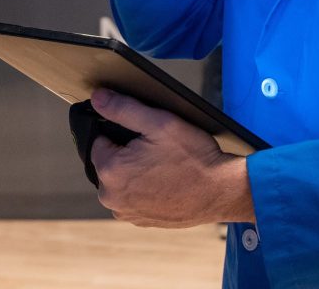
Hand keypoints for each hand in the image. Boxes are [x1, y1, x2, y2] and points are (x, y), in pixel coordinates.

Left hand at [90, 89, 253, 227]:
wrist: (221, 192)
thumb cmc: (194, 158)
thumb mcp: (161, 122)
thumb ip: (124, 108)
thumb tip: (98, 98)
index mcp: (110, 171)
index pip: (99, 141)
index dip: (123, 134)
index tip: (147, 137)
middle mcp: (111, 197)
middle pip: (110, 162)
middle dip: (128, 154)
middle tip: (159, 152)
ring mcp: (126, 212)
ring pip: (122, 181)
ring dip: (136, 173)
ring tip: (165, 167)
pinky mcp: (140, 221)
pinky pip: (134, 198)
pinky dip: (146, 189)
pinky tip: (167, 183)